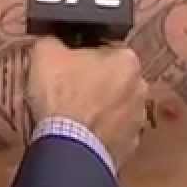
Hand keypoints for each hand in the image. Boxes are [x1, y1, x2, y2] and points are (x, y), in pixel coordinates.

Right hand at [27, 37, 148, 169]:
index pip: (106, 49)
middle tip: (70, 89)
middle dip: (96, 82)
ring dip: (100, 108)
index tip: (69, 65)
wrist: (67, 146)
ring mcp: (137, 120)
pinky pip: (113, 133)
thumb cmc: (61, 95)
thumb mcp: (45, 52)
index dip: (84, 55)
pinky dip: (99, 132)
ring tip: (73, 115)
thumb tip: (53, 42)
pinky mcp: (129, 147)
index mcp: (127, 60)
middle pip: (114, 78)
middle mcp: (140, 88)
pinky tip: (80, 133)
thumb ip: (54, 40)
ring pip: (116, 107)